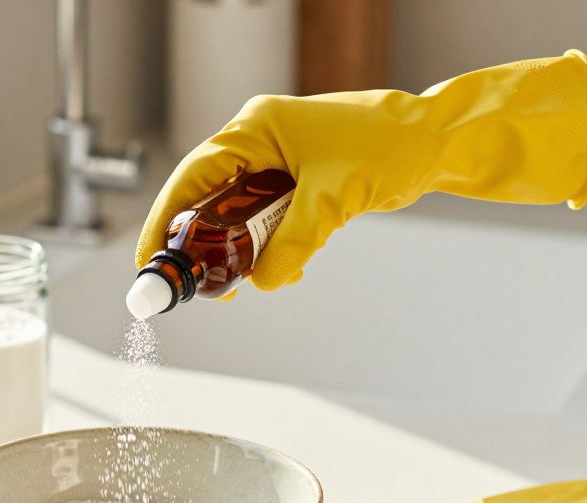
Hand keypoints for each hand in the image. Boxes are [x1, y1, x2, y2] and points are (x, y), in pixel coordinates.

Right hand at [136, 51, 586, 291]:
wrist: (435, 140)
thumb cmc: (391, 146)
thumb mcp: (336, 199)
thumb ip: (294, 241)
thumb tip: (263, 281)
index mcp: (254, 129)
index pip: (191, 179)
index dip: (165, 224)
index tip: (151, 267)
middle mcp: (256, 141)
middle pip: (204, 200)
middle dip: (199, 247)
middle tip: (198, 290)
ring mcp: (273, 162)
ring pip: (230, 215)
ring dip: (233, 253)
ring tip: (238, 286)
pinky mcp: (291, 182)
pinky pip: (259, 220)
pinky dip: (262, 248)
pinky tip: (276, 269)